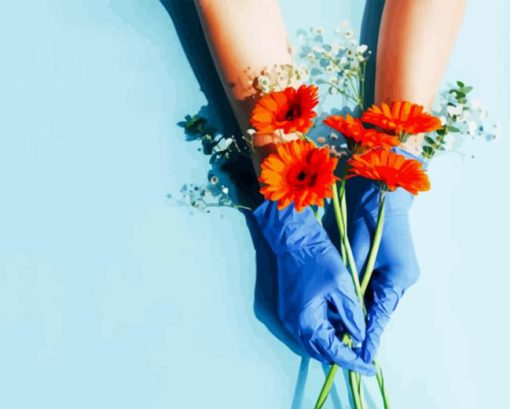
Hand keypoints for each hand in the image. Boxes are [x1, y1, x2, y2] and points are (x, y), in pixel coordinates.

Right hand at [253, 200, 375, 375]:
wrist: (294, 240)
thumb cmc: (319, 259)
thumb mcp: (343, 286)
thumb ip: (352, 315)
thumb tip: (360, 337)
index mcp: (308, 322)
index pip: (335, 352)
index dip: (354, 361)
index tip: (371, 368)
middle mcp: (295, 326)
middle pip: (321, 351)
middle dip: (343, 354)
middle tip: (363, 352)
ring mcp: (289, 318)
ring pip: (314, 342)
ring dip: (333, 342)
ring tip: (353, 335)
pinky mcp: (288, 310)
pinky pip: (308, 330)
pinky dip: (323, 331)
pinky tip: (338, 321)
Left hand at [326, 148, 423, 363]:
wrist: (381, 192)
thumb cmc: (368, 219)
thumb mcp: (355, 252)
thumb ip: (352, 279)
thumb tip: (345, 305)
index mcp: (397, 278)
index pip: (380, 315)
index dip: (370, 335)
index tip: (361, 355)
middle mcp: (402, 280)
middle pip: (380, 309)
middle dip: (365, 324)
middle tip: (348, 344)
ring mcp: (400, 273)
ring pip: (378, 299)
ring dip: (364, 310)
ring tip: (347, 329)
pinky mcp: (393, 266)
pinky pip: (378, 287)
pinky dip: (366, 296)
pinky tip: (353, 304)